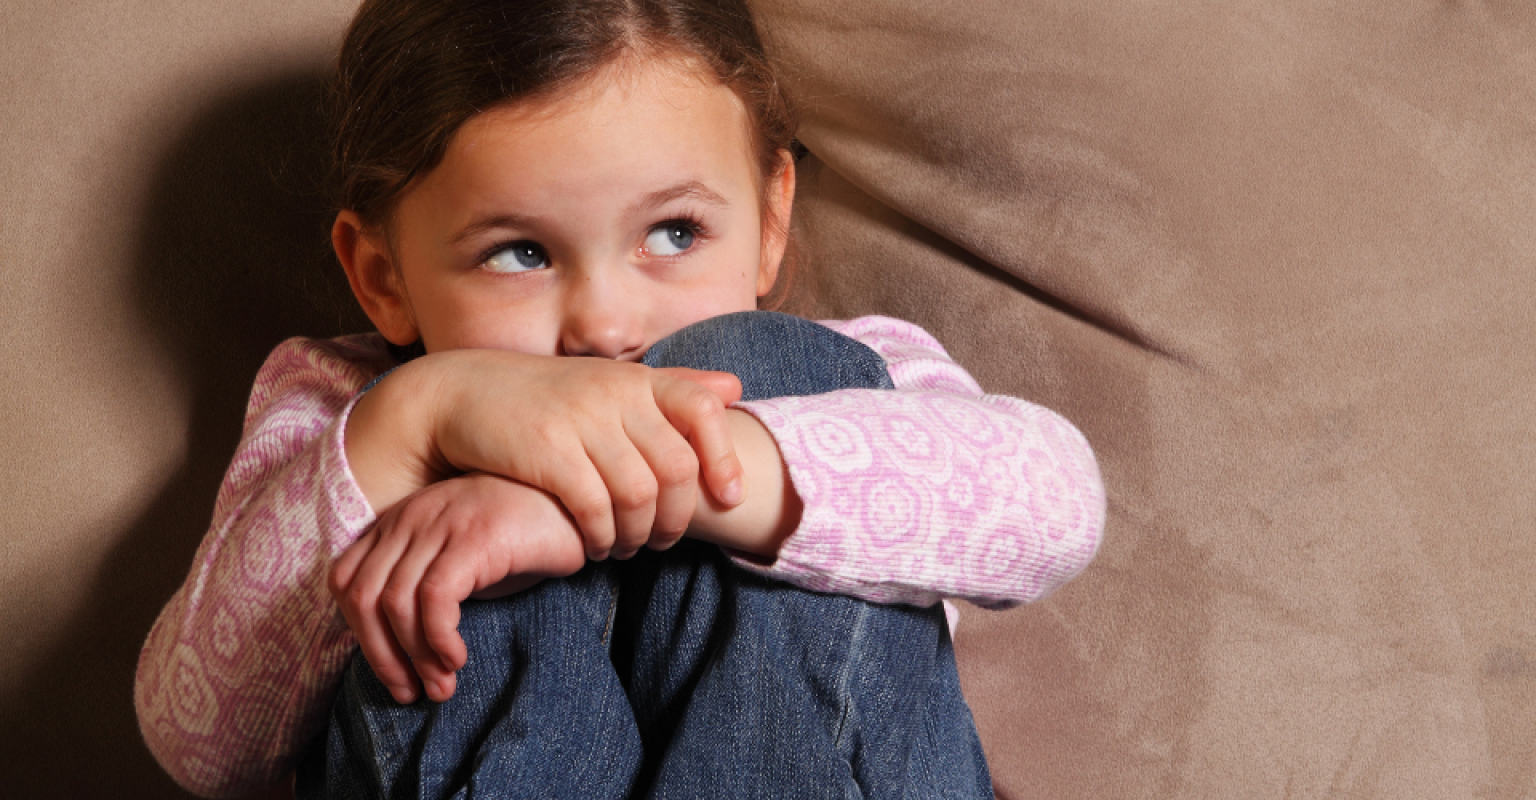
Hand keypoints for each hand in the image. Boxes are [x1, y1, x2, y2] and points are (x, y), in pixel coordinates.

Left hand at [328, 472, 585, 703]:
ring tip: (441, 685)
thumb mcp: (465, 562)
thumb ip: (428, 588)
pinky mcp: (474, 536)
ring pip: (394, 601)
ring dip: (414, 656)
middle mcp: (412, 516)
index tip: (394, 674)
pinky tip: (457, 658)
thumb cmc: (526, 539)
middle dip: (381, 656)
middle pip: (362, 595)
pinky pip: (434, 598)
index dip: (360, 635)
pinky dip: (438, 638)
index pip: (347, 580)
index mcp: (402, 520)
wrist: (582, 504)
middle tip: (412, 693)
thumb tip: (403, 653)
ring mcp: (442, 522)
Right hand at [423, 351, 743, 558]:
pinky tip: (593, 546)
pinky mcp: (547, 453)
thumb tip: (735, 386)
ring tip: (626, 547)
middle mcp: (613, 394)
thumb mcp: (610, 385)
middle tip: (663, 540)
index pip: (703, 409)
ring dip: (638, 535)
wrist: (461, 394)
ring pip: (639, 495)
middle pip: (677, 467)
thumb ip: (671, 389)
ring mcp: (580, 422)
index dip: (725, 457)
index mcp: (636, 379)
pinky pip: (595, 508)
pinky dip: (601, 537)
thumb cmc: (547, 400)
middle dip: (678, 516)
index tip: (730, 497)